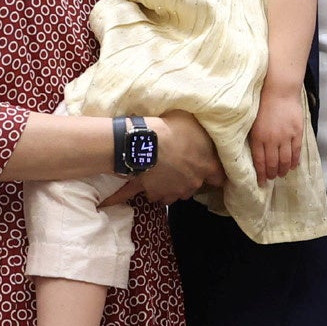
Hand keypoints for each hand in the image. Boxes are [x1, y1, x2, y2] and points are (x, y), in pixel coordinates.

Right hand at [102, 112, 223, 207]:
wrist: (150, 141)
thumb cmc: (176, 128)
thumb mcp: (195, 123)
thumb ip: (202, 133)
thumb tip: (204, 131)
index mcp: (206, 167)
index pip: (219, 178)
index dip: (216, 176)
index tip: (214, 174)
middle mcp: (190, 183)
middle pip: (191, 187)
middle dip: (186, 180)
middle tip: (179, 168)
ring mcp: (169, 190)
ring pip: (170, 195)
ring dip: (166, 188)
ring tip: (158, 178)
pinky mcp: (149, 190)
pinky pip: (134, 196)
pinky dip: (121, 198)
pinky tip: (107, 202)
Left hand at [249, 86, 304, 182]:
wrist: (280, 91)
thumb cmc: (263, 104)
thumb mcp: (253, 122)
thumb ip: (255, 138)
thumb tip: (256, 155)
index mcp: (258, 137)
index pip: (259, 161)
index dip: (261, 174)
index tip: (261, 182)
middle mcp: (272, 139)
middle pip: (272, 163)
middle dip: (272, 174)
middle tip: (272, 179)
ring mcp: (286, 136)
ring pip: (285, 159)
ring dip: (283, 169)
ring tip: (282, 174)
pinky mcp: (297, 132)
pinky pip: (296, 151)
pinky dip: (294, 160)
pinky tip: (293, 166)